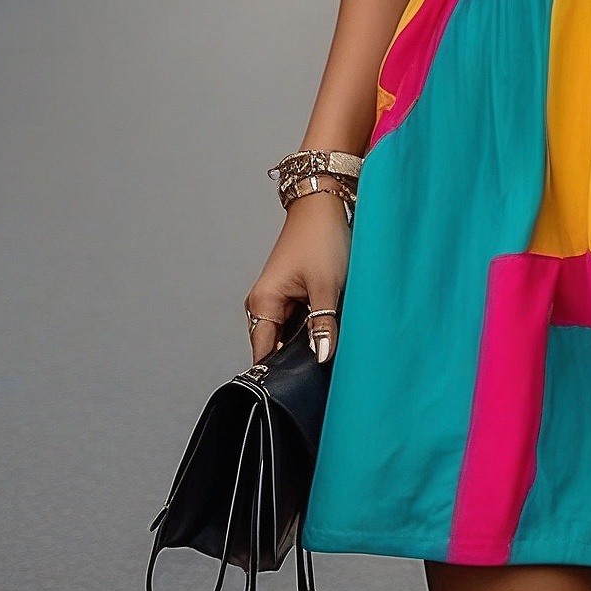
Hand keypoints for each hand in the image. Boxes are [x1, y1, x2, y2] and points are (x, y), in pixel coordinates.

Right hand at [245, 192, 350, 366]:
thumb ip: (323, 325)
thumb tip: (321, 357)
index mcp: (262, 303)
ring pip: (290, 334)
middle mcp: (263, 303)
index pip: (264, 354)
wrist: (324, 205)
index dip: (282, 372)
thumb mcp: (326, 285)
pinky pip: (298, 321)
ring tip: (327, 336)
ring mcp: (277, 299)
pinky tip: (327, 323)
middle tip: (324, 359)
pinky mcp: (291, 294)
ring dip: (307, 338)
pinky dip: (311, 324)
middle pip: (277, 346)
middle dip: (298, 356)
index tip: (302, 384)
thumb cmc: (320, 237)